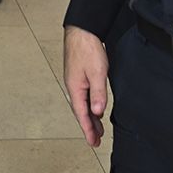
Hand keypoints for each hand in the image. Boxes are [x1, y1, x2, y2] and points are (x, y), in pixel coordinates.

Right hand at [62, 27, 111, 146]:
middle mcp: (73, 87)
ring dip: (90, 117)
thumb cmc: (87, 48)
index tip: (93, 142)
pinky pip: (85, 96)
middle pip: (81, 112)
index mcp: (75, 88)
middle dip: (89, 127)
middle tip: (96, 140)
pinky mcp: (80, 76)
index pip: (82, 115)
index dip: (88, 130)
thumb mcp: (97, 72)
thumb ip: (98, 93)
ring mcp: (76, 81)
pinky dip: (90, 106)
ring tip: (98, 129)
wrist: (82, 31)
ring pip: (83, 104)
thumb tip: (97, 112)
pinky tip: (96, 108)